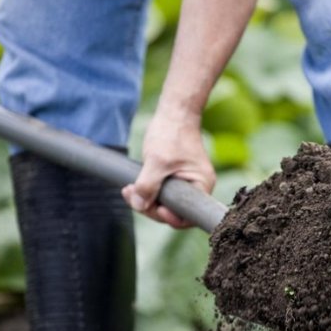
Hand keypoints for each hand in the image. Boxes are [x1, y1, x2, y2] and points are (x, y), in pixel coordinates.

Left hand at [122, 103, 215, 228]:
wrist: (174, 113)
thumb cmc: (172, 133)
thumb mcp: (157, 161)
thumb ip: (148, 185)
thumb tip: (139, 205)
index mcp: (201, 185)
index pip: (187, 216)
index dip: (169, 217)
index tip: (154, 208)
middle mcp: (197, 187)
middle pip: (173, 211)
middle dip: (150, 206)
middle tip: (132, 196)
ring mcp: (187, 183)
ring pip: (165, 202)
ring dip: (145, 199)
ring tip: (128, 190)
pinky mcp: (176, 178)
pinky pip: (162, 193)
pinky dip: (147, 191)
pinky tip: (132, 187)